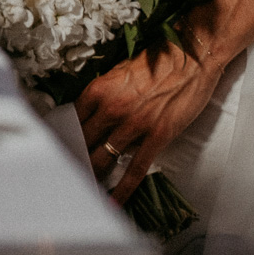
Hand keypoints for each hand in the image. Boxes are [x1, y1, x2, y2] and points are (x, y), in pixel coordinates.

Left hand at [76, 40, 223, 203]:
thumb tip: (93, 115)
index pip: (72, 120)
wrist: (193, 55)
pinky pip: (134, 168)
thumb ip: (104, 94)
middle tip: (68, 173)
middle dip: (75, 159)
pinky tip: (114, 199)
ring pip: (104, 158)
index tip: (60, 150)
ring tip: (85, 190)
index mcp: (99, 89)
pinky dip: (123, 188)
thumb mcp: (120, 71)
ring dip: (93, 175)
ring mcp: (134, 123)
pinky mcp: (157, 135)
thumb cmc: (160, 60)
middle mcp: (112, 107)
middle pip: (84, 142)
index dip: (64, 138)